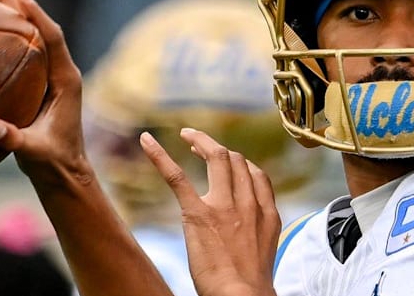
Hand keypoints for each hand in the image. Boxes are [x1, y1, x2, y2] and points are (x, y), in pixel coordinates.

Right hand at [0, 0, 86, 183]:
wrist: (65, 171)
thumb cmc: (53, 161)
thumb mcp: (33, 150)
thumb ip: (14, 138)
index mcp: (68, 81)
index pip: (55, 40)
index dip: (38, 16)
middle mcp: (65, 75)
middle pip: (48, 33)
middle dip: (27, 11)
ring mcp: (57, 79)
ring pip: (42, 42)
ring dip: (23, 22)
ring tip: (0, 1)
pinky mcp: (47, 86)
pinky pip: (35, 56)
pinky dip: (20, 40)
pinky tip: (1, 33)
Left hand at [141, 128, 280, 295]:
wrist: (242, 294)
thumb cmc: (251, 282)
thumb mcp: (266, 248)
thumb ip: (259, 227)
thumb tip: (250, 225)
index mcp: (266, 211)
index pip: (256, 173)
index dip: (241, 162)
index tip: (228, 162)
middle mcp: (247, 202)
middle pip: (237, 160)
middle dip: (218, 148)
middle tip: (199, 143)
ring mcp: (223, 205)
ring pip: (216, 158)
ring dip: (200, 141)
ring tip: (187, 135)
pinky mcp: (197, 214)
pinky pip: (178, 177)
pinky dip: (160, 155)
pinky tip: (147, 141)